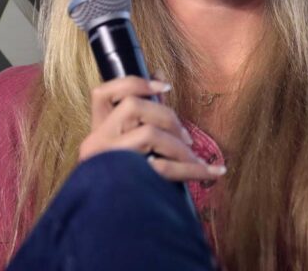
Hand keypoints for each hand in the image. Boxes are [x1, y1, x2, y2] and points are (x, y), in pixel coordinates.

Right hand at [78, 75, 225, 182]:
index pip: (103, 93)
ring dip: (179, 146)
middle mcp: (97, 143)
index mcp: (97, 133)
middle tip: (186, 138)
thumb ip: (143, 118)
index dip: (134, 83)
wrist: (110, 228)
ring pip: (147, 133)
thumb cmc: (122, 186)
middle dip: (167, 116)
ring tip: (194, 159)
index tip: (164, 87)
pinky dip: (193, 169)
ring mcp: (107, 162)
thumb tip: (160, 79)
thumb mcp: (126, 150)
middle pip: (133, 107)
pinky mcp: (123, 181)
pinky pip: (163, 167)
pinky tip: (210, 172)